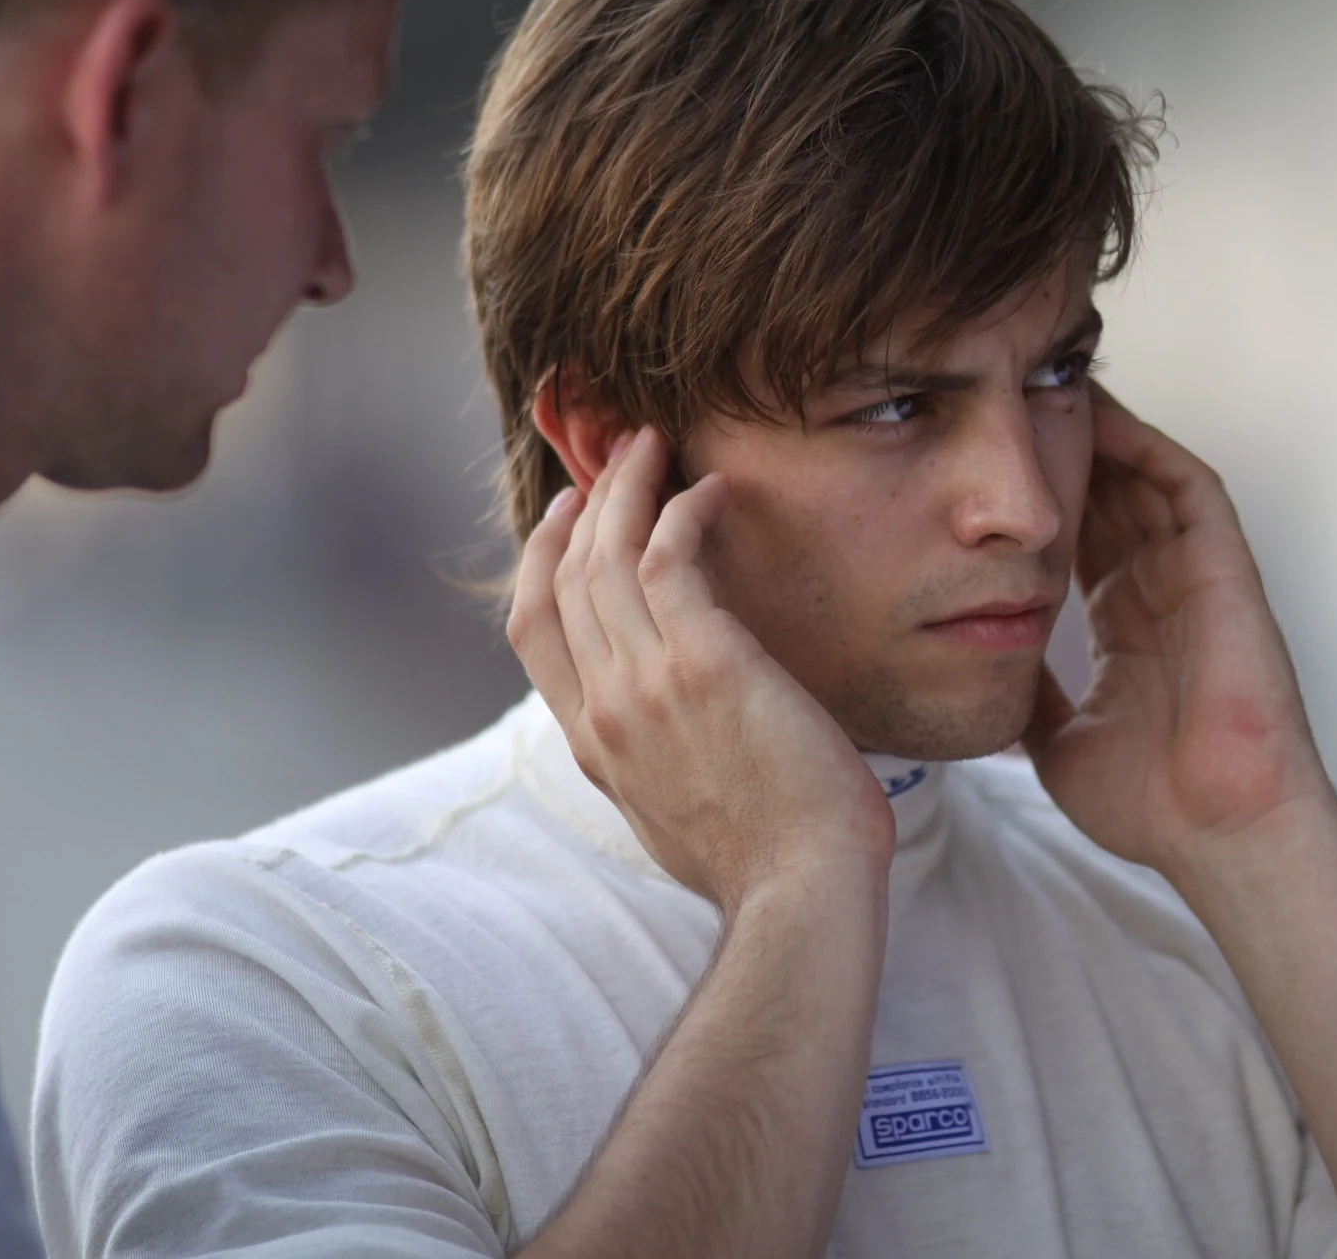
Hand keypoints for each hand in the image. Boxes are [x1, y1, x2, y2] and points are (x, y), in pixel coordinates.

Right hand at [508, 428, 893, 909]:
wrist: (802, 892)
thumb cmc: (767, 864)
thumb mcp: (679, 816)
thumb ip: (655, 764)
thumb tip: (670, 738)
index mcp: (592, 747)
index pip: (534, 632)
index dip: (542, 559)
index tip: (567, 516)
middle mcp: (603, 709)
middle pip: (564, 577)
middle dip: (586, 504)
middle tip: (616, 456)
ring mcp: (644, 683)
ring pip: (605, 555)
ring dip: (626, 487)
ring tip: (655, 445)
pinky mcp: (703, 660)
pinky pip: (669, 556)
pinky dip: (684, 510)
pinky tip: (713, 489)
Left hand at [1022, 385, 1336, 877]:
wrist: (1215, 828)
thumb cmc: (1153, 803)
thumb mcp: (1058, 742)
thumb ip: (1030, 700)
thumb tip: (982, 678)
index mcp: (1125, 628)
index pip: (1077, 542)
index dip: (1035, 505)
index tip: (983, 474)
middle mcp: (1158, 591)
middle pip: (1105, 498)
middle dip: (1060, 451)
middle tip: (1007, 405)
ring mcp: (1192, 577)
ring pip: (1141, 480)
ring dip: (1097, 434)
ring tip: (1044, 389)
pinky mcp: (1222, 567)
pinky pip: (1185, 486)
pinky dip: (1144, 446)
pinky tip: (1100, 414)